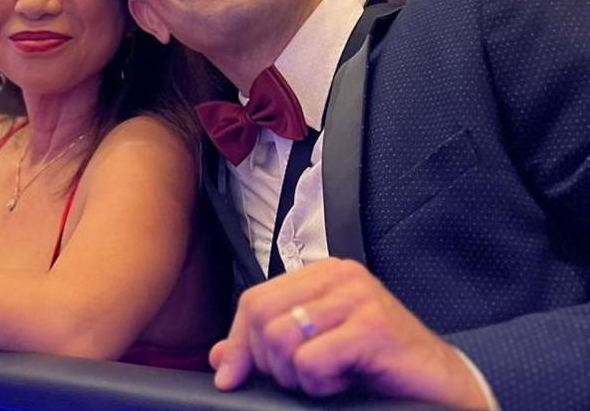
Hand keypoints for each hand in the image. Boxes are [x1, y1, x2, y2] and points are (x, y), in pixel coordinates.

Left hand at [209, 258, 489, 409]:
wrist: (445, 389)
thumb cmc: (380, 370)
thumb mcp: (315, 354)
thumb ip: (269, 349)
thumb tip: (219, 357)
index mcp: (322, 275)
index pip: (253, 300)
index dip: (239, 343)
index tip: (233, 377)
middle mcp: (340, 275)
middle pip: (260, 315)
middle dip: (267, 362)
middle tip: (302, 380)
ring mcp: (358, 297)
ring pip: (281, 338)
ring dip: (296, 375)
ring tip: (329, 379)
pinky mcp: (373, 326)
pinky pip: (312, 359)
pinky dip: (320, 383)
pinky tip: (346, 383)